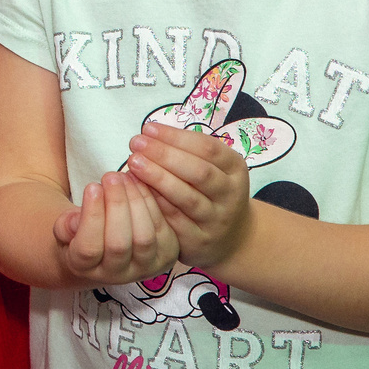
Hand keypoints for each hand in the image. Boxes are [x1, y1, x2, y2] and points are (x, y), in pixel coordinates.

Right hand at [53, 172, 181, 285]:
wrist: (108, 249)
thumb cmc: (81, 232)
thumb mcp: (65, 229)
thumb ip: (66, 226)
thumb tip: (76, 220)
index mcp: (85, 269)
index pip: (88, 249)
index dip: (92, 217)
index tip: (92, 186)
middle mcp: (116, 275)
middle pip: (119, 244)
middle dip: (116, 205)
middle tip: (111, 176)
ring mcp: (144, 268)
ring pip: (144, 238)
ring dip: (136, 202)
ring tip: (126, 177)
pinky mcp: (166, 256)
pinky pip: (161, 229)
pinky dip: (151, 203)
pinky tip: (140, 183)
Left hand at [125, 120, 255, 267]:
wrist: (231, 237)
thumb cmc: (210, 190)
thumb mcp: (212, 167)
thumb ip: (187, 150)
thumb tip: (150, 133)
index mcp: (235, 168)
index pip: (208, 148)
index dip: (176, 137)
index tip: (148, 128)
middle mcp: (231, 194)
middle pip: (199, 172)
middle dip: (165, 155)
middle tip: (136, 143)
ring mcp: (217, 219)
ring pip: (188, 198)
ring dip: (158, 178)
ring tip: (133, 162)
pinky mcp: (200, 240)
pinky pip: (176, 220)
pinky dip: (156, 203)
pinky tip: (137, 189)